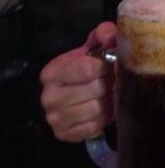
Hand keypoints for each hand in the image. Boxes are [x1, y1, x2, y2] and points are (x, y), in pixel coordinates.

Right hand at [40, 22, 116, 141]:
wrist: (81, 90)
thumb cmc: (88, 65)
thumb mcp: (94, 45)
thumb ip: (103, 34)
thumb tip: (110, 35)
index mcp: (52, 72)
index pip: (87, 69)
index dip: (106, 66)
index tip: (112, 63)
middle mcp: (48, 96)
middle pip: (95, 89)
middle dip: (109, 83)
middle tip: (113, 79)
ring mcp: (54, 118)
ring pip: (96, 109)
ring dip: (109, 100)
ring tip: (109, 92)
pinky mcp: (64, 134)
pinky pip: (94, 126)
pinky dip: (104, 117)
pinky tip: (103, 107)